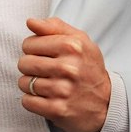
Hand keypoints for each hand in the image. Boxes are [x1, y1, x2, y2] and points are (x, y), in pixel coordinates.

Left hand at [17, 16, 111, 131]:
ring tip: (46, 85)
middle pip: (24, 63)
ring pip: (24, 83)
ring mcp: (62, 90)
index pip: (29, 44)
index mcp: (72, 46)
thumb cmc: (89, 69)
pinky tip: (45, 98)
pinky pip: (27, 101)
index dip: (33, 49)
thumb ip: (55, 27)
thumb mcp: (80, 41)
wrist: (106, 103)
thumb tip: (31, 22)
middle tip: (45, 72)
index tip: (44, 55)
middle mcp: (67, 67)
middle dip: (30, 67)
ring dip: (31, 85)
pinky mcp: (57, 109)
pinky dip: (32, 100)